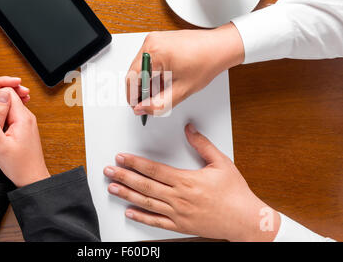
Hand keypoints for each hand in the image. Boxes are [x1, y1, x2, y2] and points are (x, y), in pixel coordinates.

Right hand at [0, 88, 49, 186]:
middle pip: (8, 96)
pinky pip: (10, 114)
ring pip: (9, 105)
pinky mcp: (23, 128)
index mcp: (23, 118)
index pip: (8, 92)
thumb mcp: (0, 147)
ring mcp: (26, 122)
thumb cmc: (20, 166)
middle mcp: (27, 117)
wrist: (32, 178)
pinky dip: (0, 117)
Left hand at [103, 124, 280, 241]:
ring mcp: (178, 213)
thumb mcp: (221, 163)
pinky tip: (130, 212)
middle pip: (145, 185)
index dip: (134, 163)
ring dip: (127, 195)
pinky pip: (156, 222)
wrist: (245, 220)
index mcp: (186, 181)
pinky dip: (141, 217)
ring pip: (146, 203)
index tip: (121, 157)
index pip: (153, 169)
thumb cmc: (235, 193)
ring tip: (112, 188)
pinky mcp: (181, 225)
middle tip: (108, 171)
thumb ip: (203, 145)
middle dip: (123, 177)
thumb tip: (190, 129)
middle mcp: (178, 197)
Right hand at [126, 23, 243, 114]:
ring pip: (140, 66)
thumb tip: (142, 109)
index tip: (138, 107)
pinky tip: (162, 81)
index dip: (133, 96)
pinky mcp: (158, 40)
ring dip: (146, 81)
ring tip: (159, 92)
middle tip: (148, 103)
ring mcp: (154, 39)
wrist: (220, 47)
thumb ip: (158, 104)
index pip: (131, 78)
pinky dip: (152, 72)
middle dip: (140, 90)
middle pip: (134, 72)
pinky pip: (147, 59)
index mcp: (154, 52)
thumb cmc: (206, 61)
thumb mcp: (181, 90)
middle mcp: (151, 42)